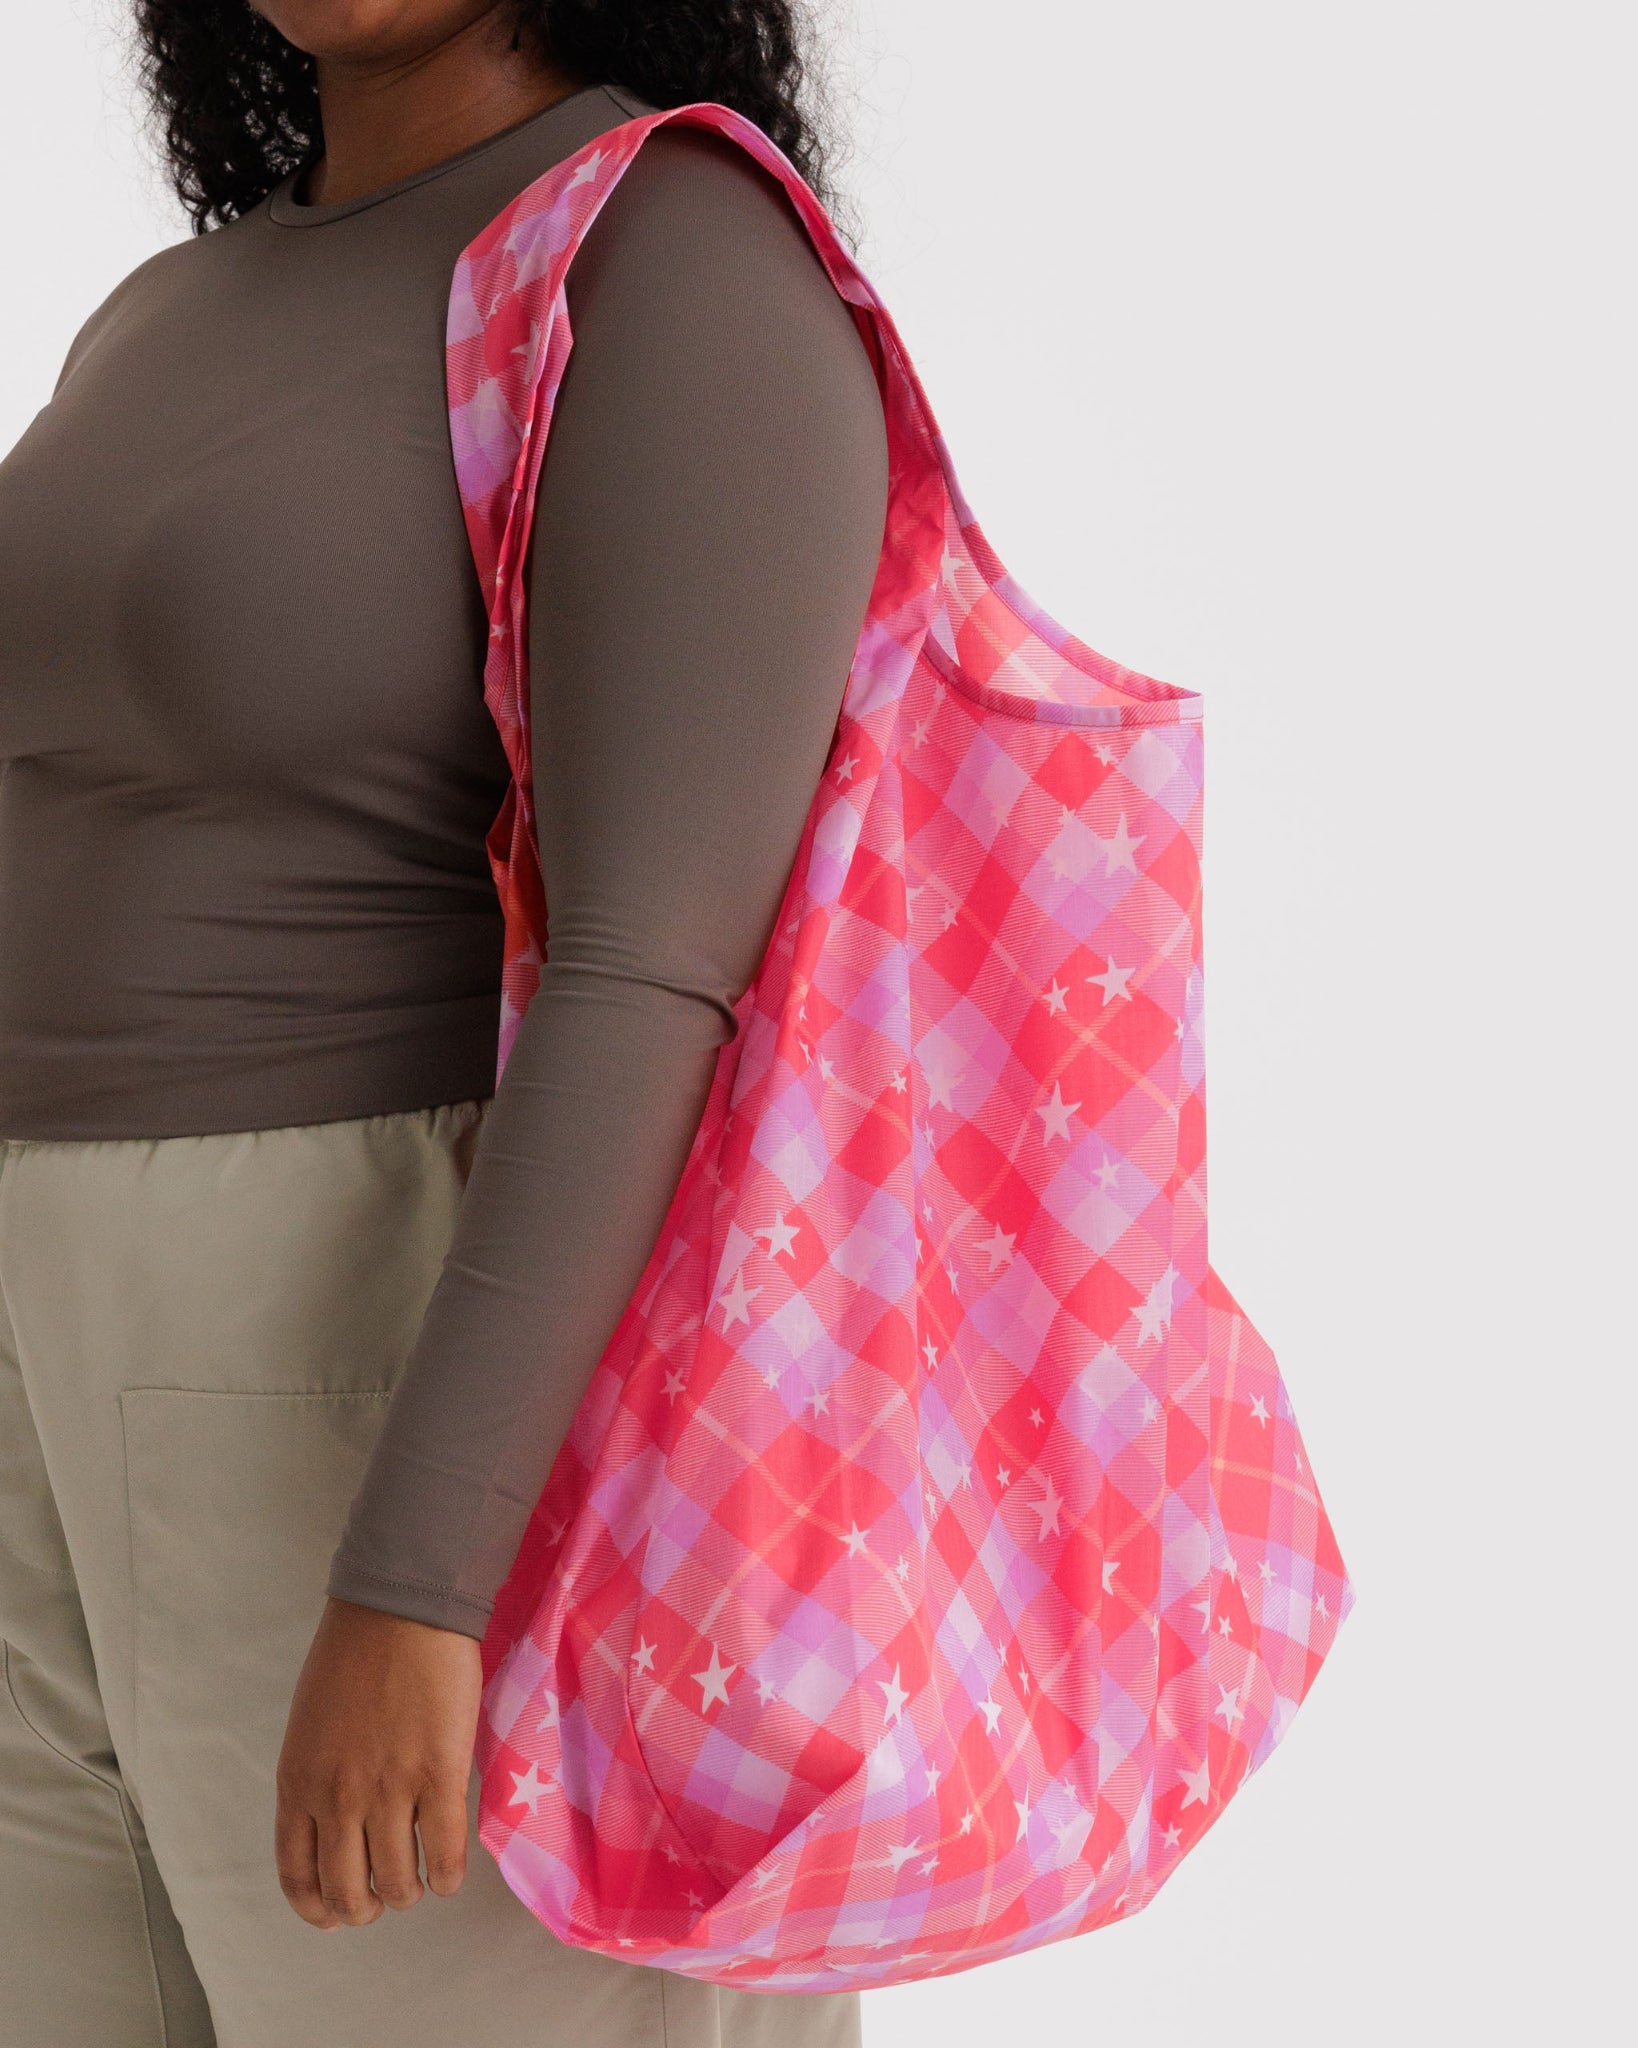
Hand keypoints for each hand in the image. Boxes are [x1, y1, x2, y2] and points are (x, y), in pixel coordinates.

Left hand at [274, 1596, 482, 1928]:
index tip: (335, 1915)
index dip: (318, 1907)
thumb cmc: (353, 1654)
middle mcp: (336, 1799)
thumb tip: (339, 1825)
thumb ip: (316, 1776)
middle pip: (347, 1891)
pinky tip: (449, 1875)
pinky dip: (447, 1876)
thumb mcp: (310, 1725)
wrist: (400, 1608)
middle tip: (382, 1899)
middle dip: (365, 1908)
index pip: (297, 1875)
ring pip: (397, 1881)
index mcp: (297, 1784)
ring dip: (408, 1893)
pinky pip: (445, 1851)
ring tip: (418, 1885)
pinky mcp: (439, 1775)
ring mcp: (389, 1790)